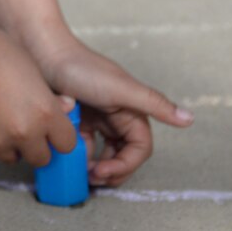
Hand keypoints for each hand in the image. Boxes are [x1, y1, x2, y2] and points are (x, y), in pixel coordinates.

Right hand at [0, 19, 79, 167]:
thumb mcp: (33, 69)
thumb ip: (50, 97)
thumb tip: (65, 108)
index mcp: (44, 113)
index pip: (66, 144)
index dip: (60, 136)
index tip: (53, 129)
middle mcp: (24, 131)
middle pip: (42, 158)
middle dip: (38, 146)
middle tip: (29, 127)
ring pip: (13, 157)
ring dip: (13, 145)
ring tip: (5, 120)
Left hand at [34, 39, 192, 187]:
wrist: (42, 51)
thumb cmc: (82, 68)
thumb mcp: (121, 88)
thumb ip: (154, 104)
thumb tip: (190, 119)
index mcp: (132, 110)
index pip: (139, 149)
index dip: (125, 165)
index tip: (101, 173)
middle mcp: (116, 116)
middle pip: (122, 155)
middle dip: (111, 171)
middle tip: (91, 179)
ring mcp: (95, 117)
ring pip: (101, 152)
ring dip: (94, 166)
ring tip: (79, 173)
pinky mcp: (75, 118)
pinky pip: (80, 144)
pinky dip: (77, 153)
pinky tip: (64, 154)